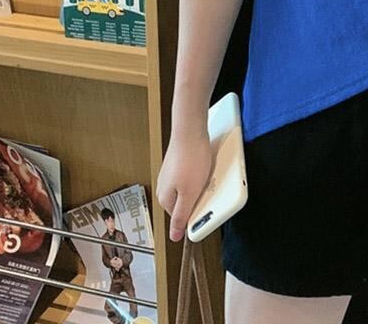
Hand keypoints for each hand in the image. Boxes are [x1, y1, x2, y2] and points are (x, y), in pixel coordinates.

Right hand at [156, 124, 213, 242]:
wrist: (190, 129)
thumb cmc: (190, 159)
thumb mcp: (189, 194)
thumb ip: (181, 217)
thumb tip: (174, 237)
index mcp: (165, 198)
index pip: (181, 218)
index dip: (195, 212)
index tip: (203, 203)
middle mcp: (163, 187)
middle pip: (184, 203)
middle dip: (196, 197)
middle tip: (204, 186)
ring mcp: (169, 174)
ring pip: (187, 189)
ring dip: (198, 185)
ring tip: (203, 173)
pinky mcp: (177, 163)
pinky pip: (188, 176)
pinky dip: (197, 173)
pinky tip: (202, 166)